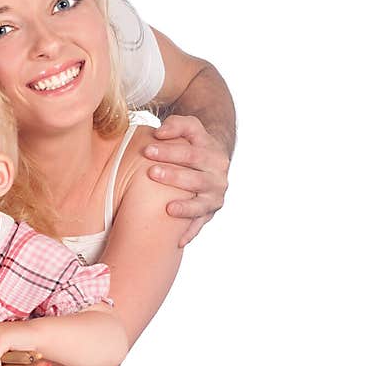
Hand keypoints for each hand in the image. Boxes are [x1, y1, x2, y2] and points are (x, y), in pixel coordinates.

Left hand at [144, 115, 229, 246]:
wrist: (210, 161)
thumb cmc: (192, 143)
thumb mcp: (189, 127)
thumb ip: (176, 124)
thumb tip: (160, 133)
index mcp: (213, 154)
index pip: (192, 152)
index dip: (170, 151)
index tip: (147, 150)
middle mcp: (218, 176)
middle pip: (196, 178)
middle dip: (174, 176)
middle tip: (152, 173)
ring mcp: (215, 196)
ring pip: (201, 204)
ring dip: (185, 207)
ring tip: (168, 208)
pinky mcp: (209, 213)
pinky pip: (200, 225)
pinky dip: (190, 233)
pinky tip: (177, 241)